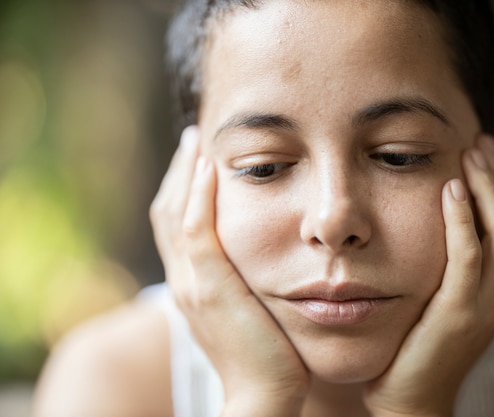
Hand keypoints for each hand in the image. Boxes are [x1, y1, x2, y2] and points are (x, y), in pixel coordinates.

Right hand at [150, 126, 308, 416]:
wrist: (263, 394)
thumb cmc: (268, 354)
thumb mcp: (251, 310)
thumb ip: (247, 282)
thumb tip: (264, 258)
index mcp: (193, 285)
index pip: (177, 225)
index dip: (183, 189)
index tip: (198, 160)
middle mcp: (184, 280)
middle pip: (168, 212)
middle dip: (179, 173)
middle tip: (193, 139)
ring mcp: (192, 283)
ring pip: (176, 213)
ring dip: (185, 173)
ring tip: (197, 140)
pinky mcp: (210, 286)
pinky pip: (196, 229)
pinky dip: (198, 195)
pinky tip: (210, 166)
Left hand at [364, 135, 493, 416]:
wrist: (409, 396)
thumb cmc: (414, 342)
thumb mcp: (439, 295)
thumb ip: (446, 263)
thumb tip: (433, 219)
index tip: (483, 150)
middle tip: (479, 141)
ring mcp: (485, 305)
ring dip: (489, 188)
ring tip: (470, 152)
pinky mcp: (458, 315)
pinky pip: (468, 258)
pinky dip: (463, 220)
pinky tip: (450, 189)